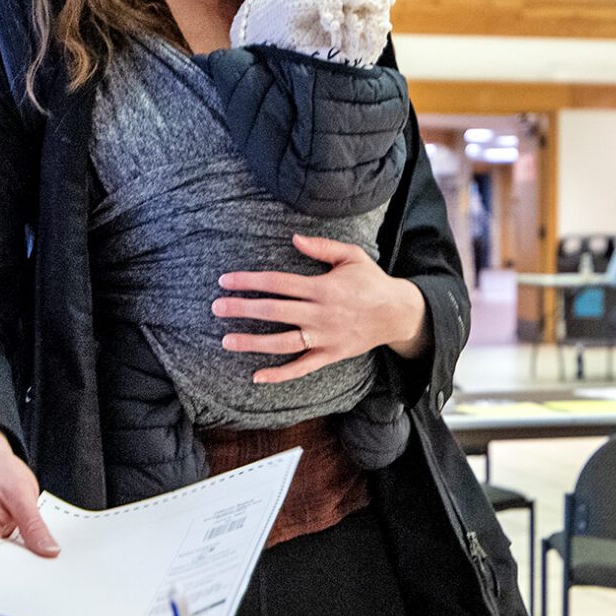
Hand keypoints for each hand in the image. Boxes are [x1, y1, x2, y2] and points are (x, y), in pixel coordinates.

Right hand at [0, 425, 58, 559]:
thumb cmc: (0, 473)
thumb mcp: (23, 495)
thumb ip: (34, 526)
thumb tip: (49, 551)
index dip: (16, 570)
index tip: (40, 570)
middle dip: (21, 567)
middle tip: (47, 560)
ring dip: (19, 561)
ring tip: (40, 550)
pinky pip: (1, 557)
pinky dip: (17, 554)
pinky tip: (31, 547)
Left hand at [214, 234, 429, 382]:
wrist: (399, 313)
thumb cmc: (372, 281)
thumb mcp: (352, 256)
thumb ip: (322, 247)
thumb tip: (293, 239)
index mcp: (323, 288)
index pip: (278, 284)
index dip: (250, 282)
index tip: (226, 281)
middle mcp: (321, 314)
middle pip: (274, 312)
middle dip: (242, 309)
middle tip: (216, 308)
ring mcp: (325, 337)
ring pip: (282, 342)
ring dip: (253, 343)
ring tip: (227, 340)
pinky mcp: (330, 355)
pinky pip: (302, 368)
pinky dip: (280, 374)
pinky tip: (257, 376)